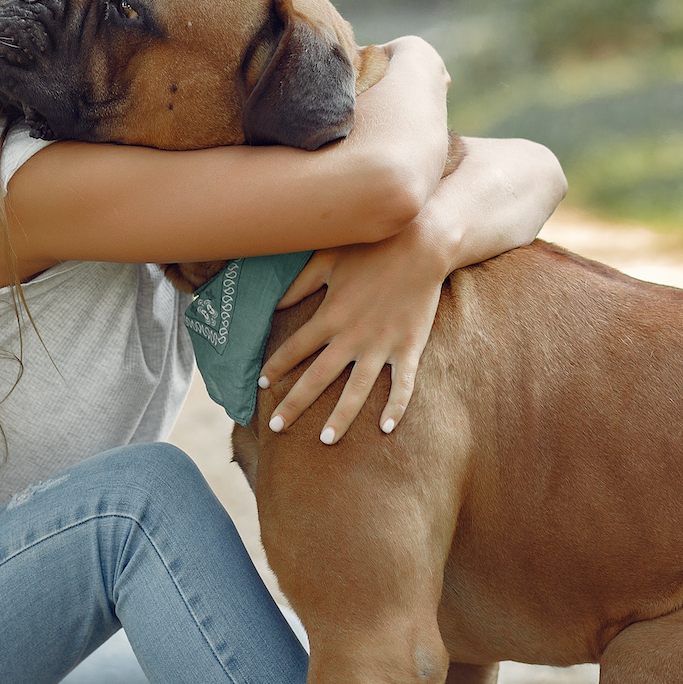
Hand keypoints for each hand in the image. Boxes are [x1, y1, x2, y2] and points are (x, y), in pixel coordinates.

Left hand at [258, 223, 449, 444]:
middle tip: (277, 429)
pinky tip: (387, 429)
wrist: (422, 243)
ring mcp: (382, 345)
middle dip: (295, 405)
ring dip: (341, 417)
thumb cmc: (371, 247)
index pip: (294, 349)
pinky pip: (403, 385)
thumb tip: (274, 304)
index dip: (275, 368)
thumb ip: (299, 283)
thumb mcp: (327, 258)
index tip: (260, 386)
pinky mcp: (410, 347)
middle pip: (317, 378)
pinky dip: (396, 408)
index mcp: (330, 315)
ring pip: (357, 390)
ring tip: (326, 441)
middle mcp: (352, 336)